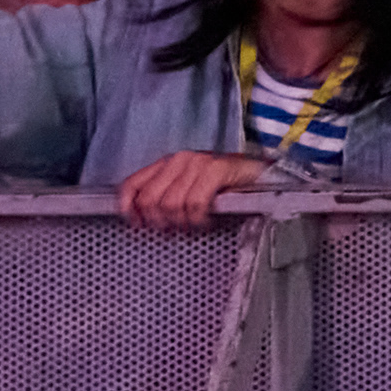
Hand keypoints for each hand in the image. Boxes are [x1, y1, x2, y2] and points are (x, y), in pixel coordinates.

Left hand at [118, 149, 267, 231]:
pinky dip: (198, 219)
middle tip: (173, 231)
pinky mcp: (216, 170)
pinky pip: (195, 203)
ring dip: (181, 223)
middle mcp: (178, 160)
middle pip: (149, 199)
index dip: (127, 209)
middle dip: (158, 222)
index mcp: (166, 163)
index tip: (138, 227)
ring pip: (170, 204)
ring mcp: (197, 163)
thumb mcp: (189, 188)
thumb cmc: (224, 186)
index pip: (131, 185)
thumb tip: (143, 219)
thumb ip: (166, 196)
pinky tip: (205, 222)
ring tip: (192, 226)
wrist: (262, 174)